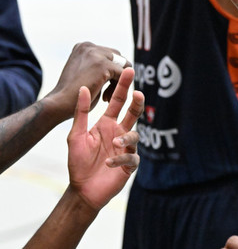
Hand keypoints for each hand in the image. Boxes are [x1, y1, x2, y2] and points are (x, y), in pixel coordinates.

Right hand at [43, 42, 128, 121]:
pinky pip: (123, 75)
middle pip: (119, 59)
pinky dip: (119, 88)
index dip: (111, 73)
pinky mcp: (103, 65)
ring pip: (123, 67)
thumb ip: (101, 65)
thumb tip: (126, 66)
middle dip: (116, 76)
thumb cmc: (73, 94)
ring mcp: (96, 54)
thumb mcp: (86, 72)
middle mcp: (89, 46)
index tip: (102, 87)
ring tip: (106, 97)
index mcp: (83, 46)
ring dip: (118, 83)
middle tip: (106, 93)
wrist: (59, 104)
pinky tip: (106, 98)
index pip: (111, 55)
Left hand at [67, 67, 143, 210]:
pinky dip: (121, 158)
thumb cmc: (78, 163)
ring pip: (134, 135)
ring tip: (114, 144)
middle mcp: (119, 133)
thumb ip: (81, 113)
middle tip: (138, 93)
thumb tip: (82, 88)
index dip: (123, 86)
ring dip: (125, 138)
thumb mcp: (75, 135)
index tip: (128, 70)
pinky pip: (131, 157)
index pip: (118, 102)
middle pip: (133, 113)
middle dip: (137, 103)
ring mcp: (126, 148)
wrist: (82, 190)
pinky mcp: (130, 164)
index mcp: (107, 124)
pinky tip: (109, 163)